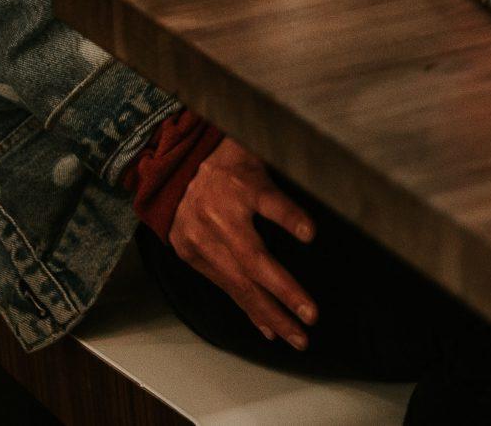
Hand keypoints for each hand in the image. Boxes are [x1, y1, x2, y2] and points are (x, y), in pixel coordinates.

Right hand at [169, 139, 318, 349]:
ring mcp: (202, 241)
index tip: (311, 234)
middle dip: (284, 293)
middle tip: (310, 317)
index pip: (270, 203)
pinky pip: (225, 287)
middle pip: (254, 261)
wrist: (173, 166)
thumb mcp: (259, 154)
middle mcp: (219, 219)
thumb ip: (285, 182)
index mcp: (239, 186)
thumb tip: (318, 212)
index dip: (289, 218)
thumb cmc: (227, 159)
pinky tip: (267, 329)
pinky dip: (248, 308)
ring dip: (269, 313)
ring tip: (294, 336)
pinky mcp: (191, 255)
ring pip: (239, 284)